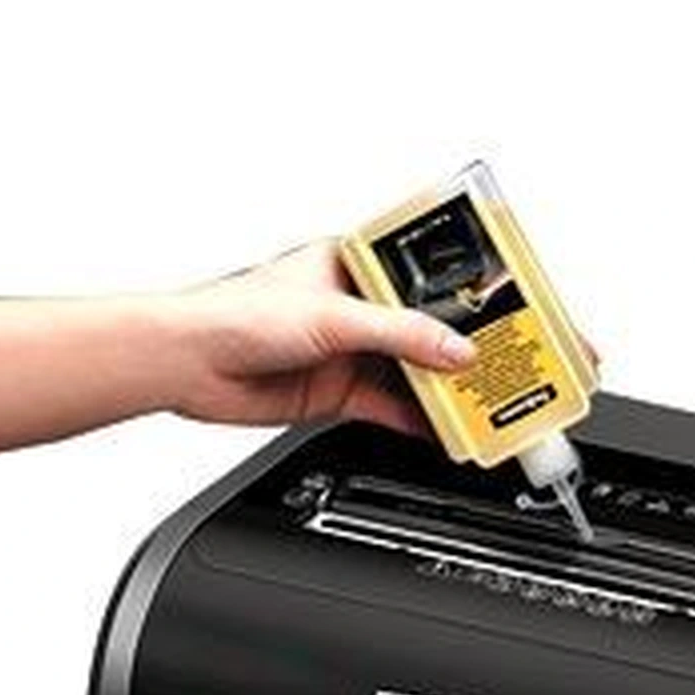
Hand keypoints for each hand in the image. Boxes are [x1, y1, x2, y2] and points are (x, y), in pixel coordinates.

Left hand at [167, 240, 475, 434]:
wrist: (189, 363)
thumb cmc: (237, 313)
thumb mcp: (332, 315)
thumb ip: (399, 334)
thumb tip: (454, 350)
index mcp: (354, 264)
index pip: (423, 272)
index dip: (463, 287)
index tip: (504, 300)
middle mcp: (355, 306)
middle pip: (424, 328)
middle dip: (461, 346)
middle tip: (505, 360)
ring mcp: (348, 351)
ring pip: (411, 371)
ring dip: (444, 388)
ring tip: (485, 401)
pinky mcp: (338, 391)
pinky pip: (391, 407)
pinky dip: (419, 421)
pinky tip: (446, 430)